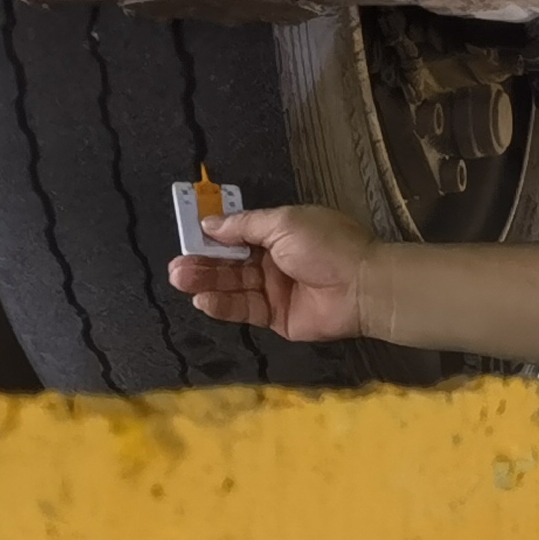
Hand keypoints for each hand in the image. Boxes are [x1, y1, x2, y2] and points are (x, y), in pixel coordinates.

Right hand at [170, 203, 375, 342]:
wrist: (362, 286)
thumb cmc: (325, 245)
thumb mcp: (283, 222)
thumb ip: (245, 225)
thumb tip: (211, 223)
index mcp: (279, 233)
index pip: (238, 233)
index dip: (214, 235)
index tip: (188, 234)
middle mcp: (274, 261)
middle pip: (231, 262)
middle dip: (203, 262)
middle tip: (176, 265)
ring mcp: (274, 290)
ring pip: (234, 286)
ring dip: (207, 282)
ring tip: (180, 279)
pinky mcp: (276, 317)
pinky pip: (245, 309)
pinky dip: (224, 305)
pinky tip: (203, 300)